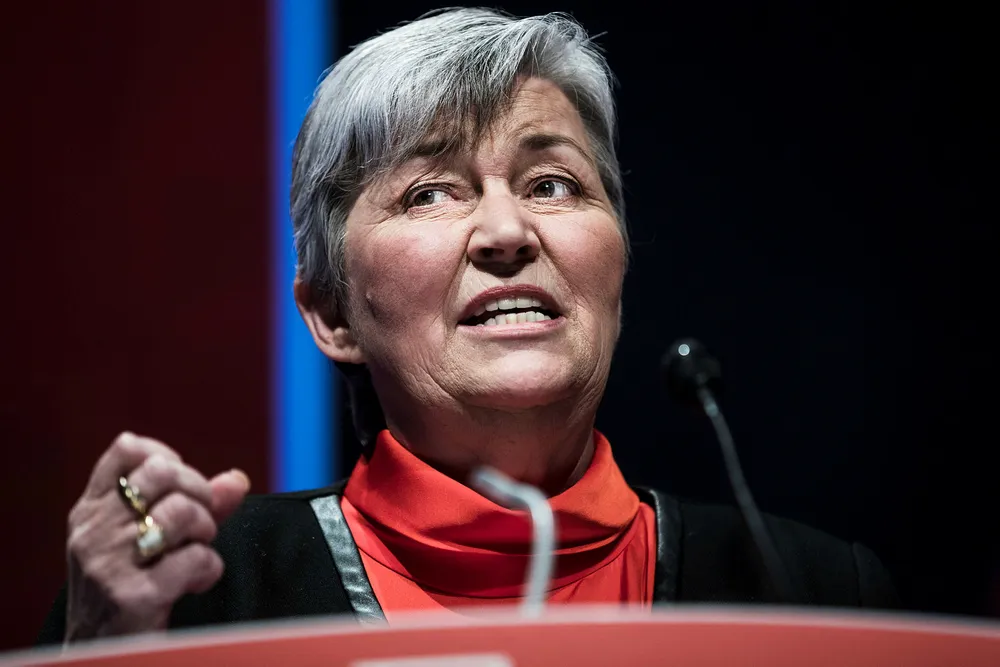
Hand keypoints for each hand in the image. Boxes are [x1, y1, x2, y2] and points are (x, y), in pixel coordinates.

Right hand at [64, 432, 249, 641]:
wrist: (100, 658)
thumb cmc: (130, 591)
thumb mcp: (150, 541)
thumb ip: (194, 505)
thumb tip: (237, 480)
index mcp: (90, 512)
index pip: (127, 449)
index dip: (168, 458)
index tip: (181, 488)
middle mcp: (92, 532)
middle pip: (162, 472)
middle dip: (198, 493)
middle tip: (199, 524)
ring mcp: (108, 564)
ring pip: (180, 511)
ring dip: (204, 531)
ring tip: (196, 551)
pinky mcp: (132, 597)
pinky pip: (194, 558)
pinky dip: (208, 568)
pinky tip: (195, 582)